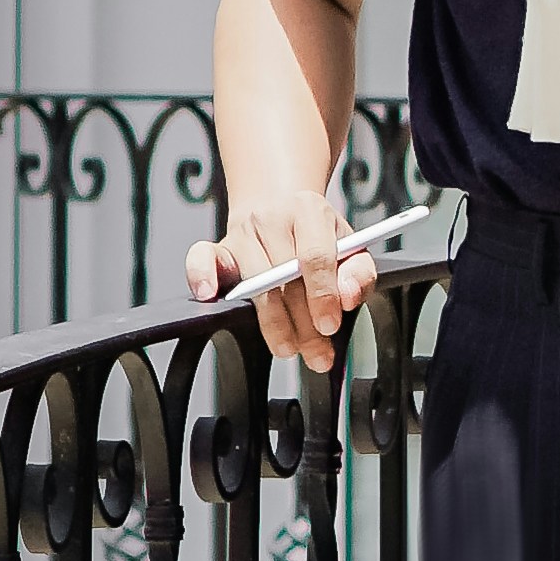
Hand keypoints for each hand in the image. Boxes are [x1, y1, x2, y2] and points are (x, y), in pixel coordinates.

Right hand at [181, 188, 366, 369]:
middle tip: (317, 353)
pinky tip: (211, 296)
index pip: (315, 255)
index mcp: (309, 210)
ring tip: (289, 348)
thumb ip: (359, 272)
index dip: (323, 295)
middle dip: (302, 323)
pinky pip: (200, 258)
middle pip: (283, 276)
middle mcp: (271, 218)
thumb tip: (347, 297)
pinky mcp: (218, 248)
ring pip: (254, 284)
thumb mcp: (350, 247)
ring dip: (272, 323)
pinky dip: (200, 275)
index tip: (330, 326)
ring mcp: (241, 233)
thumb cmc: (318, 236)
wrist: (281, 208)